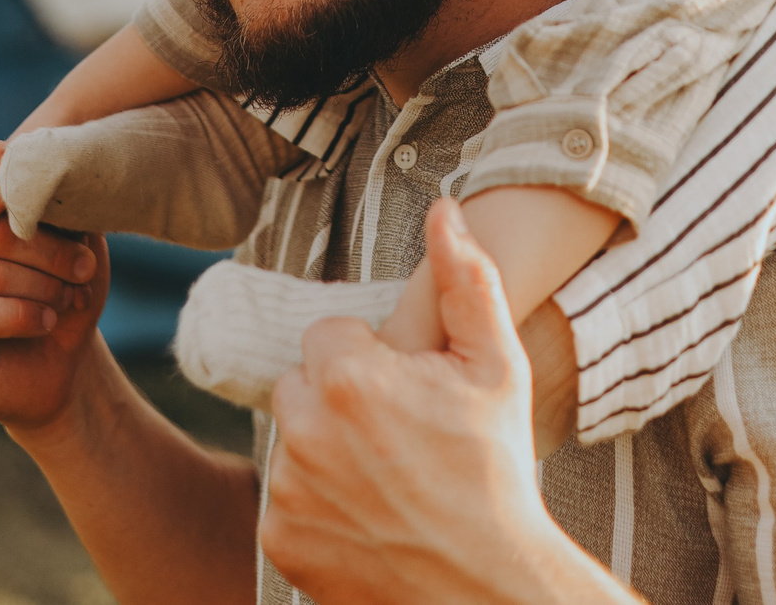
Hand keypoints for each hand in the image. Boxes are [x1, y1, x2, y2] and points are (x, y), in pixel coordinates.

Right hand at [0, 136, 106, 433]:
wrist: (61, 361)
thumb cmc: (64, 288)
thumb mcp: (73, 236)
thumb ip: (52, 202)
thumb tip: (36, 178)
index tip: (34, 179)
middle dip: (47, 247)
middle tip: (84, 267)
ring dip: (42, 286)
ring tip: (69, 298)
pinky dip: (19, 316)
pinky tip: (46, 321)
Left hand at [261, 201, 627, 604]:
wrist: (489, 584)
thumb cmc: (497, 468)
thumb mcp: (497, 367)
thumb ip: (466, 279)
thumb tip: (444, 207)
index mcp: (347, 377)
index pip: (329, 336)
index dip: (371, 361)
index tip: (408, 395)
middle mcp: (302, 430)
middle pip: (301, 384)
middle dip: (340, 400)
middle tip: (398, 436)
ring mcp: (286, 489)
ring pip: (292, 440)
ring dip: (326, 449)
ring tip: (387, 478)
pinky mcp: (277, 537)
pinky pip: (284, 497)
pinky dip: (315, 503)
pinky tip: (366, 515)